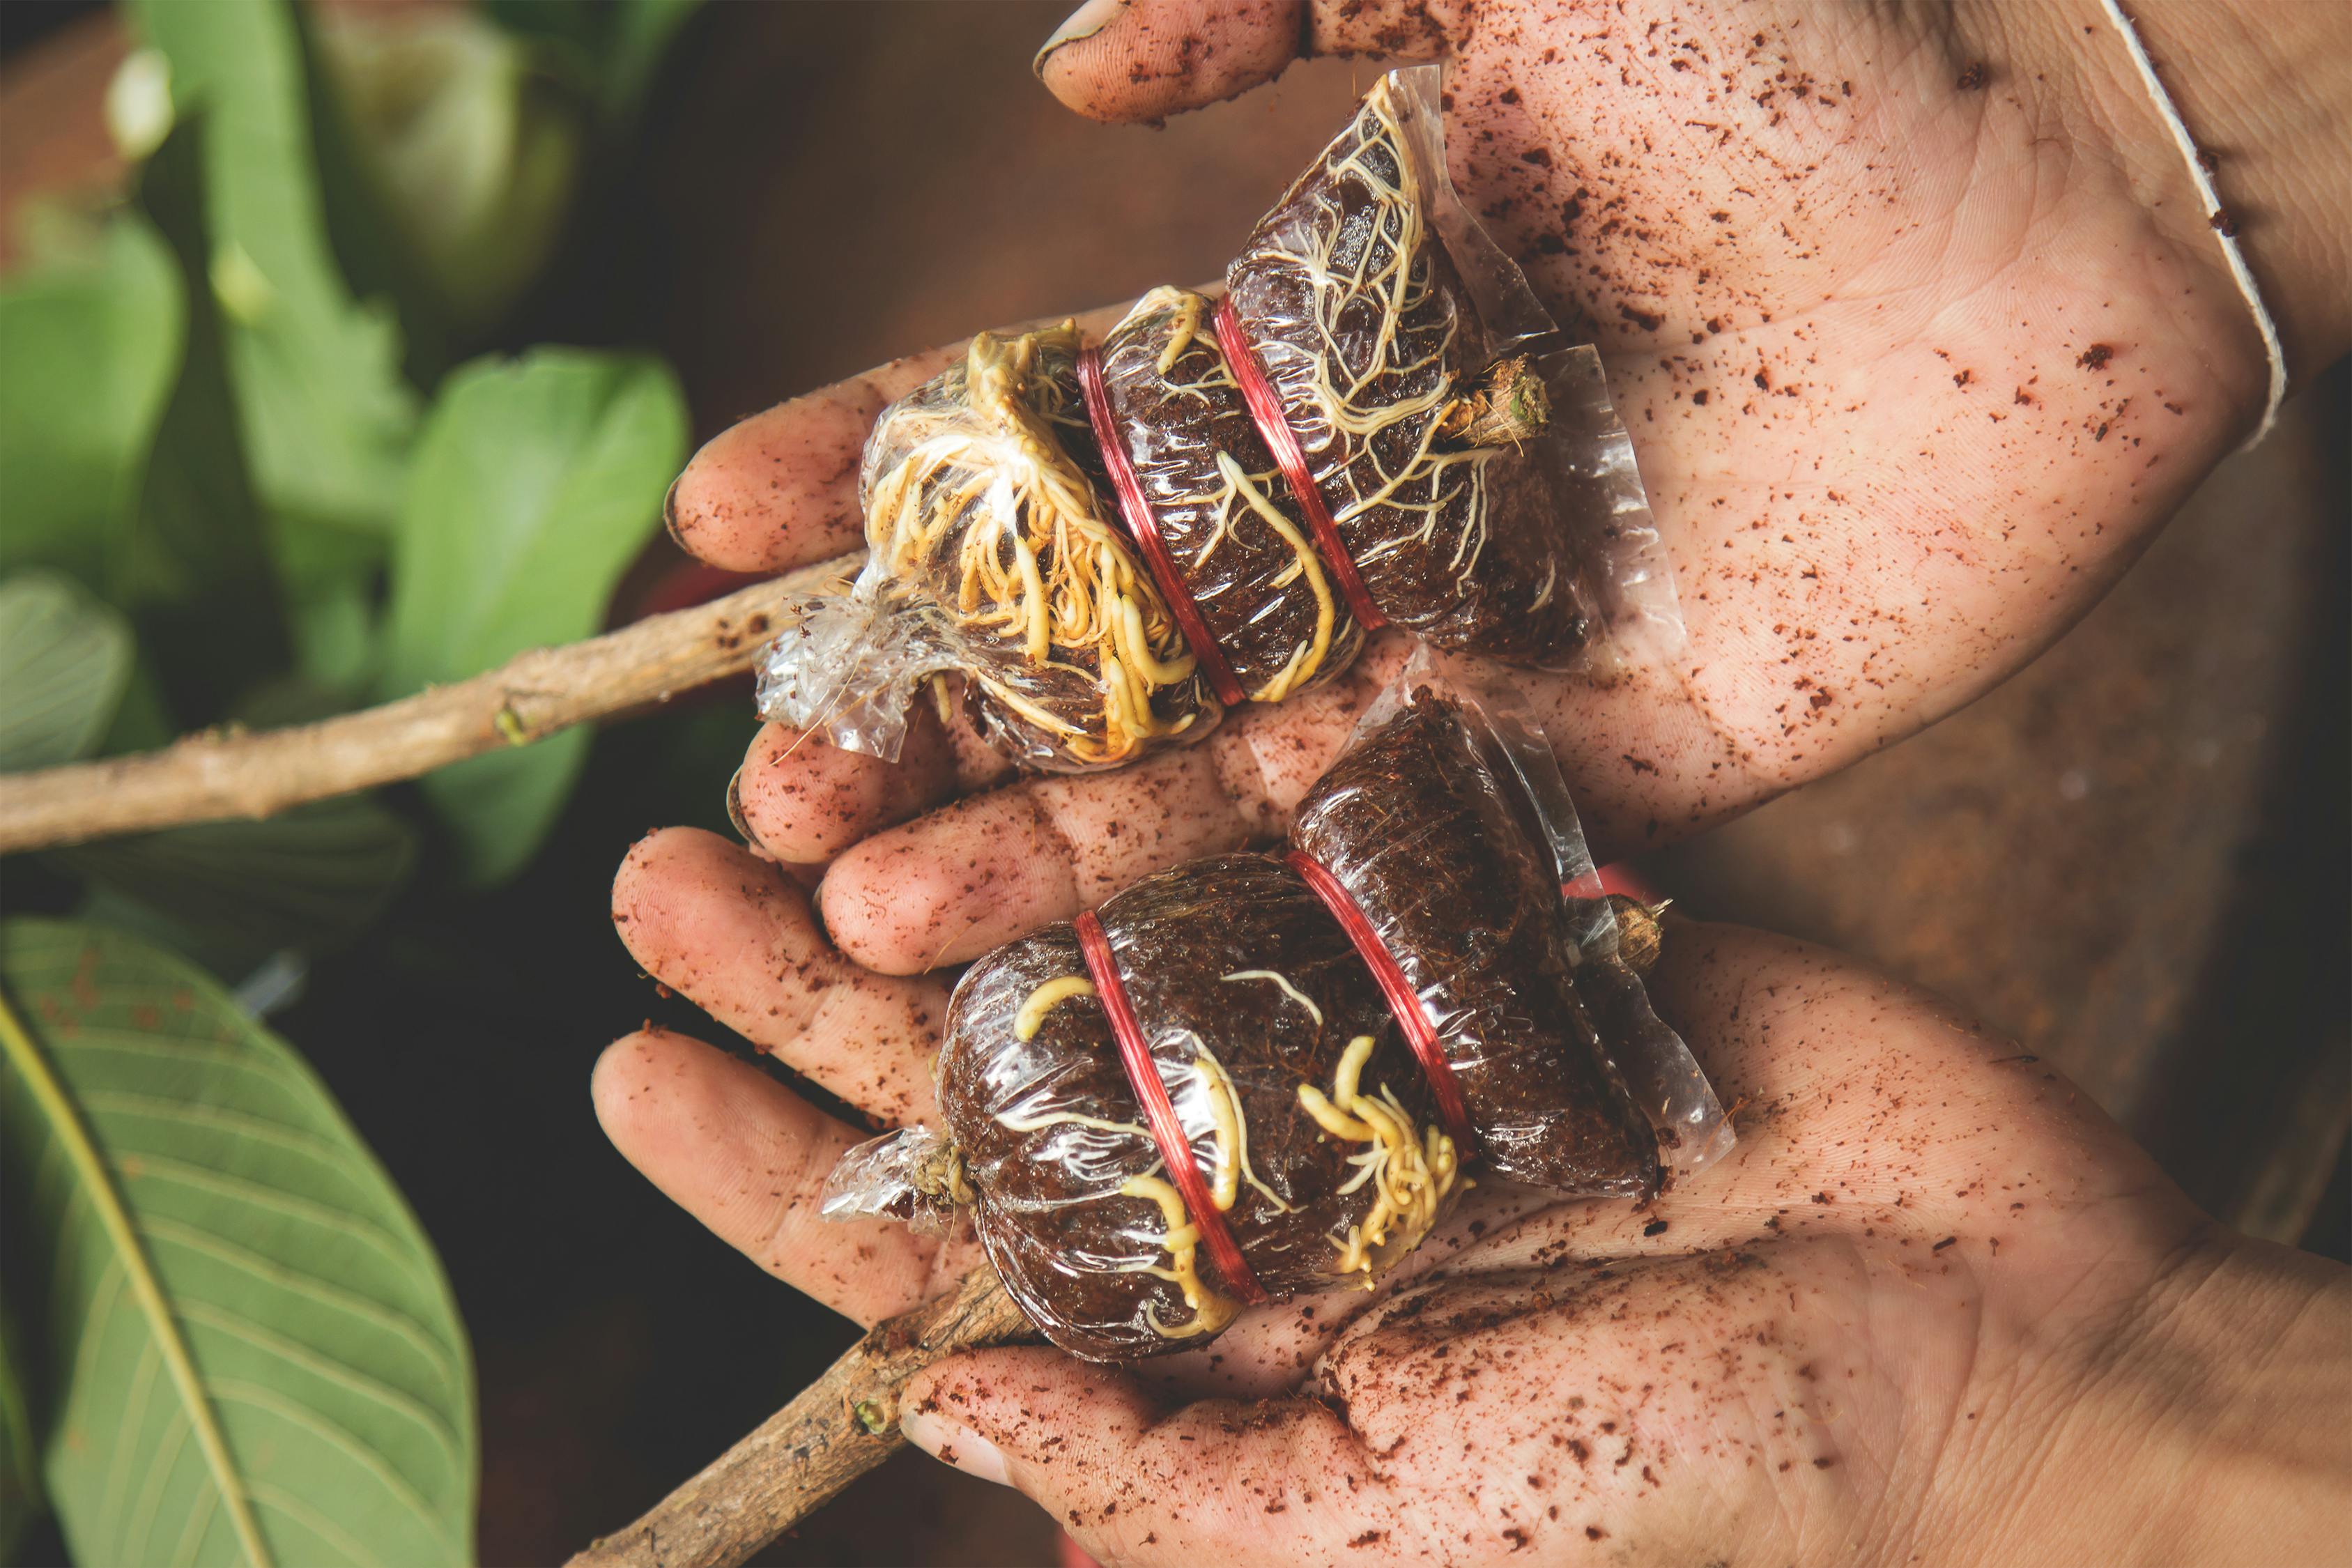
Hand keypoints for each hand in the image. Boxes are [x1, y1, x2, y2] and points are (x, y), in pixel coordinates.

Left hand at [597, 896, 2351, 1563]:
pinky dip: (1169, 756)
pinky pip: (1296, 818)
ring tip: (791, 744)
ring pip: (1105, 909)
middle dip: (818, 967)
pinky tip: (1034, 682)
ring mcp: (1366, 1013)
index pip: (943, 1248)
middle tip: (655, 869)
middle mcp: (1261, 1153)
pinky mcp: (1484, 898)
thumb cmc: (1710, 1481)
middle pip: (994, 1048)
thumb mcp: (1412, 1526)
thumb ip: (1173, 1485)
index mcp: (1216, 1318)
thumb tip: (931, 1406)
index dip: (773, 1168)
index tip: (623, 1074)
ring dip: (951, 832)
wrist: (1997, 1347)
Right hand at [654, 0, 2349, 980]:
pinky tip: (1109, 980)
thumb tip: (1055, 81)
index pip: (1046, 435)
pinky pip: (1409, 855)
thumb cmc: (1786, 30)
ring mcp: (1481, 652)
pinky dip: (1260, 917)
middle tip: (760, 790)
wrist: (2070, 161)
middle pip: (1101, 647)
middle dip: (925, 716)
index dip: (884, 479)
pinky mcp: (1608, 755)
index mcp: (1316, 348)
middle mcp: (1372, 520)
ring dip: (1039, 854)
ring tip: (855, 912)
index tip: (720, 525)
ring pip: (1217, 779)